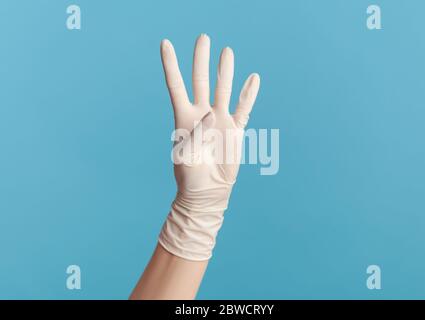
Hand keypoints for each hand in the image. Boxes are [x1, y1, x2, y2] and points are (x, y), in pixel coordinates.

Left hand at [158, 34, 259, 260]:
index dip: (170, 65)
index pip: (176, 85)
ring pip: (223, 90)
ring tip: (227, 51)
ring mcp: (220, 120)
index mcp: (183, 117)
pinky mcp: (235, 130)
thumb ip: (198, 133)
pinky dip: (249, 95)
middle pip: (201, 81)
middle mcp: (202, 114)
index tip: (165, 43)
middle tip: (204, 38)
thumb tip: (213, 113)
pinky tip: (253, 78)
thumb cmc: (190, 176)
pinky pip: (243, 109)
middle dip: (201, 60)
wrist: (207, 192)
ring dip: (225, 72)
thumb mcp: (187, 155)